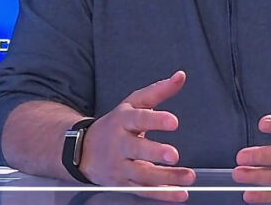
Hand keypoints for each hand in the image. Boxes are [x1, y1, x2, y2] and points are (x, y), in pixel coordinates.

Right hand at [79, 71, 195, 200]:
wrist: (82, 150)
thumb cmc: (115, 124)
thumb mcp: (133, 103)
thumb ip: (158, 90)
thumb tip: (181, 76)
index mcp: (123, 121)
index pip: (139, 119)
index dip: (156, 120)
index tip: (173, 121)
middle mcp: (120, 144)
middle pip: (136, 149)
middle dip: (154, 152)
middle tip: (173, 154)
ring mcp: (120, 166)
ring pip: (142, 175)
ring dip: (166, 178)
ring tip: (188, 177)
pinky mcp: (123, 184)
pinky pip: (143, 191)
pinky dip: (162, 194)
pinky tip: (180, 194)